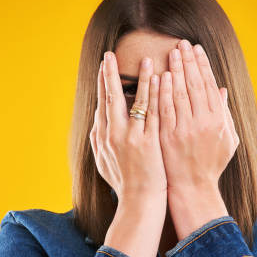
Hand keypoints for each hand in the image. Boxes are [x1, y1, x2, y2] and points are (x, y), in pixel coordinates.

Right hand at [90, 51, 166, 205]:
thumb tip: (96, 125)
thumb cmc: (123, 183)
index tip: (103, 66)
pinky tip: (160, 81)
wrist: (139, 201)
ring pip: (135, 102)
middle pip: (110, 97)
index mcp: (102, 137)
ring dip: (141, 79)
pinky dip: (155, 96)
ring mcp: (130, 138)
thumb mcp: (103, 162)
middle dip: (109, 74)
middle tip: (109, 55)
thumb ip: (99, 141)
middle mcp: (113, 135)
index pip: (101, 103)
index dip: (101, 82)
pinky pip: (152, 113)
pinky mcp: (148, 142)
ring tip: (146, 60)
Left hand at [158, 39, 239, 239]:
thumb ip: (224, 113)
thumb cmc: (210, 164)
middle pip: (195, 85)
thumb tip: (222, 89)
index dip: (203, 65)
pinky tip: (161, 75)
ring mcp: (184, 129)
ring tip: (172, 52)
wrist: (192, 187)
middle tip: (183, 43)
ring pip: (180, 93)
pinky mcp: (168, 136)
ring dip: (176, 70)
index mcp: (218, 120)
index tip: (197, 49)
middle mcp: (203, 122)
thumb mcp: (227, 139)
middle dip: (189, 61)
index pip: (210, 85)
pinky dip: (163, 91)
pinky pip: (165, 108)